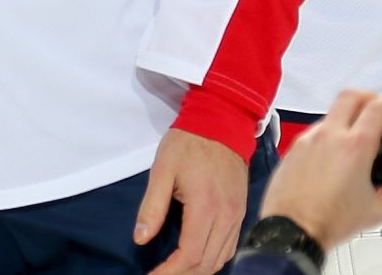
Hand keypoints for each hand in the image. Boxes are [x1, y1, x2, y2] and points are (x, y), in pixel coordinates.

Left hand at [137, 128, 249, 274]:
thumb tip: (141, 238)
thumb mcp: (162, 169)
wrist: (222, 122)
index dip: (170, 272)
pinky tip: (198, 257)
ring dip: (199, 269)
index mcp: (206, 207)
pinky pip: (230, 246)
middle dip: (183, 274)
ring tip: (175, 270)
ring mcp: (237, 215)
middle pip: (207, 263)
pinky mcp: (240, 212)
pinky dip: (214, 258)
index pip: (190, 255)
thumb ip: (152, 206)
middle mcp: (226, 217)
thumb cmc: (188, 143)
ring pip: (221, 258)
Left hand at [260, 90, 381, 249]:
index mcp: (355, 146)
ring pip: (330, 115)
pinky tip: (333, 154)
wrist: (292, 228)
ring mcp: (308, 139)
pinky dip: (328, 135)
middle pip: (349, 97)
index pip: (376, 109)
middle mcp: (330, 135)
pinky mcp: (293, 148)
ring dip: (346, 117)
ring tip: (355, 136)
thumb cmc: (333, 220)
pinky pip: (314, 133)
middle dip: (368, 96)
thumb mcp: (376, 212)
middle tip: (378, 106)